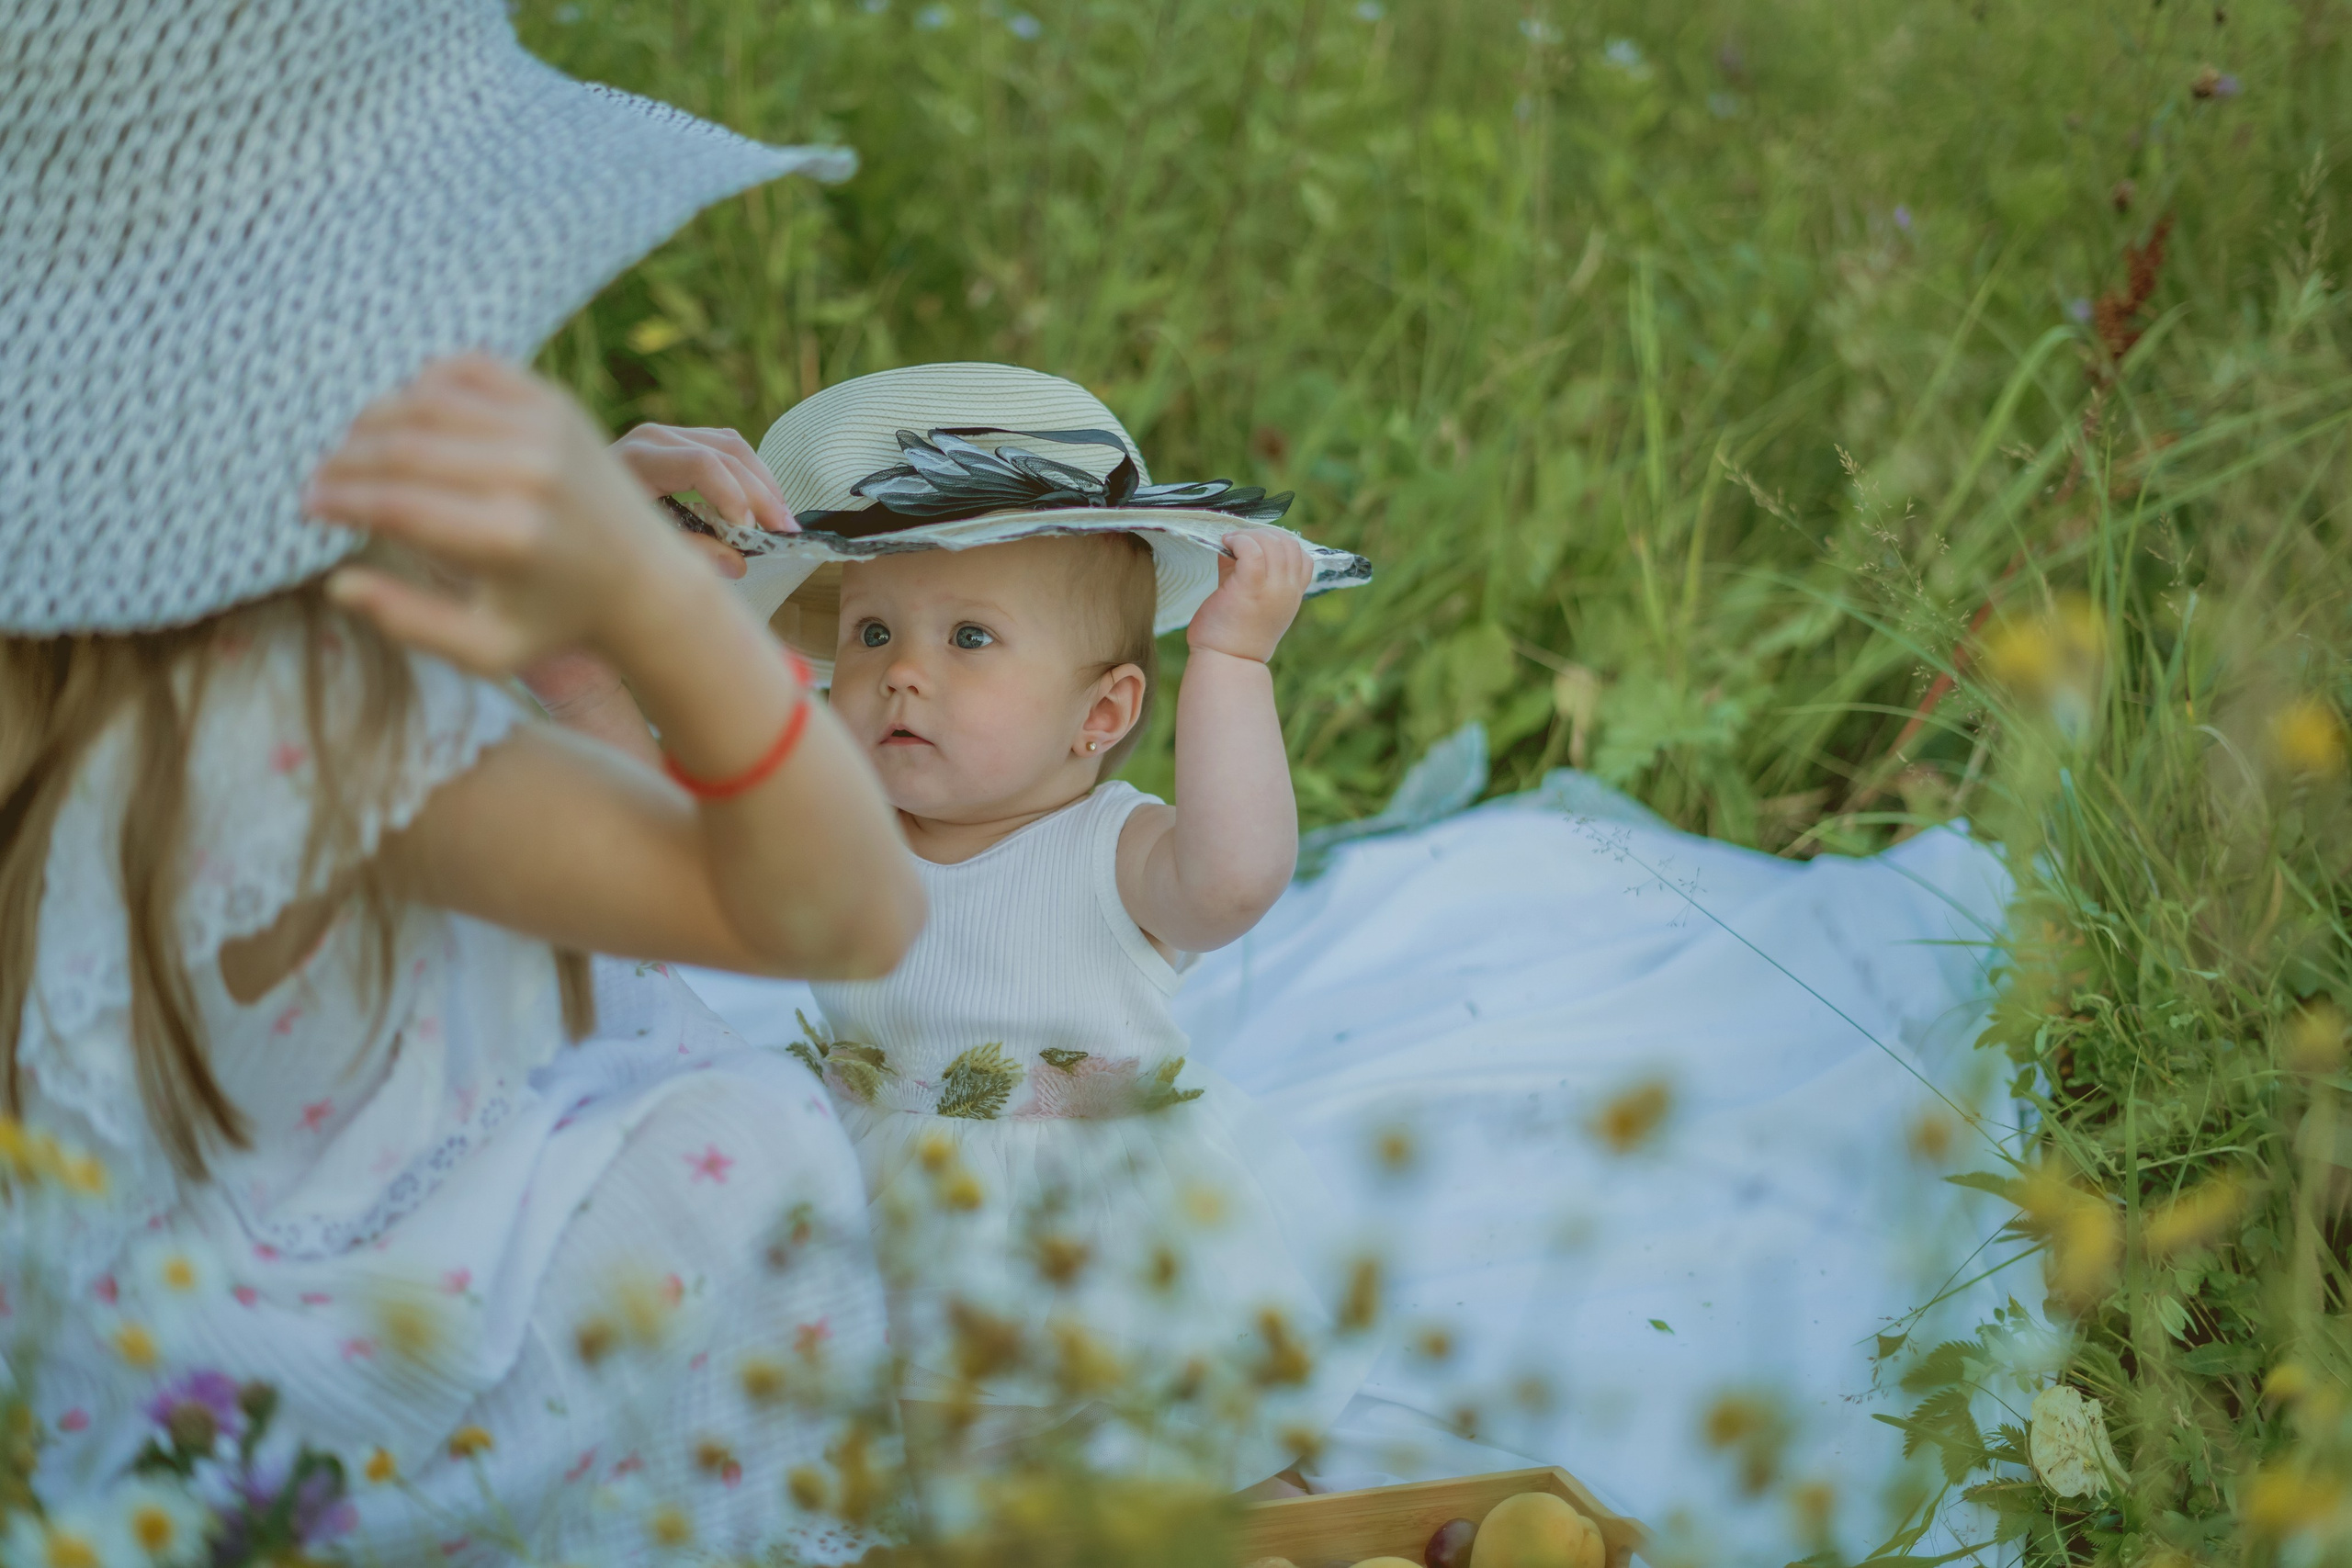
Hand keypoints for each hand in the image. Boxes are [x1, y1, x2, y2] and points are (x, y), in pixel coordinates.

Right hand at [304, 354, 712, 676]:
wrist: (643, 579)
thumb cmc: (554, 620)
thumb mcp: (487, 650)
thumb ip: (409, 623)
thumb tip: (338, 582)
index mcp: (507, 538)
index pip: (395, 503)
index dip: (338, 500)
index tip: (309, 507)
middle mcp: (528, 475)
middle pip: (403, 447)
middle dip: (345, 460)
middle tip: (319, 478)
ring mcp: (545, 430)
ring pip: (427, 399)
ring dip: (375, 418)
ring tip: (353, 449)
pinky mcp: (555, 403)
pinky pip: (469, 368)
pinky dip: (425, 380)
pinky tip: (407, 412)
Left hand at [611, 423, 796, 581]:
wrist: (572, 512)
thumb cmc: (597, 536)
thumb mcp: (637, 550)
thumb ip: (689, 555)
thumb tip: (738, 563)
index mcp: (637, 460)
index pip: (702, 464)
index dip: (734, 497)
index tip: (751, 534)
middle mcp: (653, 438)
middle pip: (725, 453)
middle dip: (762, 494)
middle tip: (785, 531)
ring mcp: (667, 436)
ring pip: (734, 446)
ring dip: (764, 482)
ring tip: (782, 519)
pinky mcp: (679, 442)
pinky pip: (727, 447)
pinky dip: (752, 474)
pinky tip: (765, 503)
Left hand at [1185, 529, 1310, 662]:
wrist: (1226, 663)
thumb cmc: (1233, 634)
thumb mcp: (1254, 600)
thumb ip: (1252, 572)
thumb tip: (1236, 543)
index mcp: (1293, 595)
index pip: (1303, 558)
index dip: (1281, 544)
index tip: (1258, 545)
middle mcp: (1288, 590)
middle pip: (1289, 545)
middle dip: (1264, 534)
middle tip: (1239, 541)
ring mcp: (1273, 589)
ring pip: (1273, 543)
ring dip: (1250, 535)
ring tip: (1231, 542)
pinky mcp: (1251, 586)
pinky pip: (1253, 550)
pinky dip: (1240, 541)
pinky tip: (1227, 543)